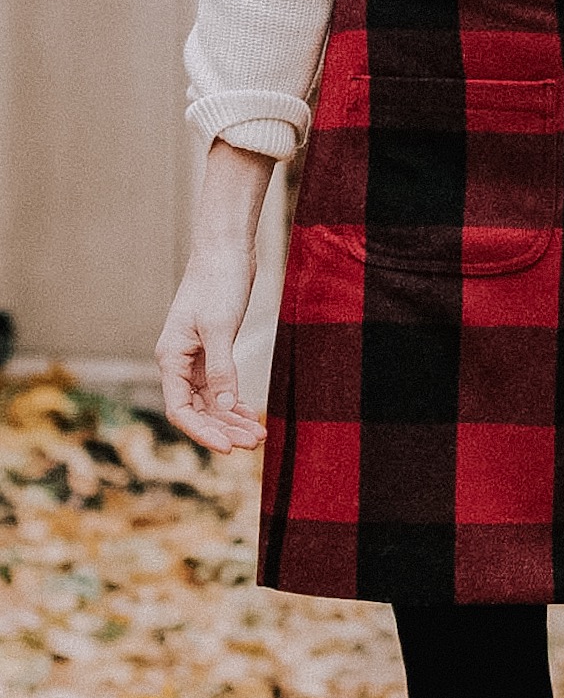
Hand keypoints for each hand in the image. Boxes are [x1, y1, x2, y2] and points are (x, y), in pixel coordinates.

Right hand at [155, 139, 274, 453]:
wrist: (225, 248)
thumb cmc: (218, 281)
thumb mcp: (221, 326)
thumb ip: (222, 367)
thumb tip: (226, 407)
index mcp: (171, 358)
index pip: (180, 410)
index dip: (203, 432)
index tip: (228, 449)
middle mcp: (179, 361)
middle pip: (197, 410)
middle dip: (224, 429)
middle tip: (255, 443)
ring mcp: (196, 356)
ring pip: (210, 400)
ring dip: (232, 419)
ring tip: (259, 435)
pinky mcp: (213, 348)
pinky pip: (220, 386)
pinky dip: (235, 401)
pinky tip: (251, 415)